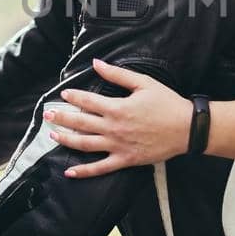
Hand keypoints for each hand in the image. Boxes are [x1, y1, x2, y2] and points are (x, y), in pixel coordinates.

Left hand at [49, 59, 192, 176]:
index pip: (87, 101)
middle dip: (61, 118)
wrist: (186, 128)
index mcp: (117, 107)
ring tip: (53, 135)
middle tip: (48, 114)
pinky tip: (69, 172)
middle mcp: (113, 128)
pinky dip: (84, 172)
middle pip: (80, 123)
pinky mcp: (125, 160)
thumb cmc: (167, 103)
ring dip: (66, 140)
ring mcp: (118, 146)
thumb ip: (118, 74)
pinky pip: (100, 168)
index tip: (64, 95)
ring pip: (84, 144)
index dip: (73, 97)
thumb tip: (96, 63)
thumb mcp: (143, 83)